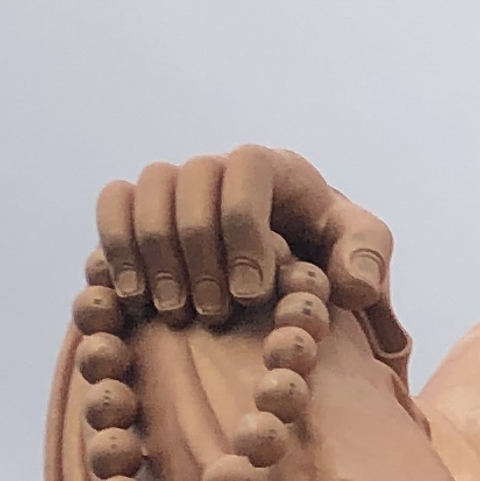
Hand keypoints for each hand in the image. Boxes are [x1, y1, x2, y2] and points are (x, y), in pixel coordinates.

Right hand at [91, 143, 397, 328]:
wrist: (287, 253)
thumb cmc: (325, 248)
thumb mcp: (359, 249)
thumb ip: (367, 259)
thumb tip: (354, 285)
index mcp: (272, 165)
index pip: (246, 169)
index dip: (244, 229)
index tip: (252, 294)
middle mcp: (218, 165)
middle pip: (188, 182)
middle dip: (198, 254)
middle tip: (213, 315)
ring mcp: (176, 183)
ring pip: (143, 191)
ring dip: (152, 254)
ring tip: (174, 313)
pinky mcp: (141, 209)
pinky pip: (112, 206)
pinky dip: (115, 246)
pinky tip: (133, 298)